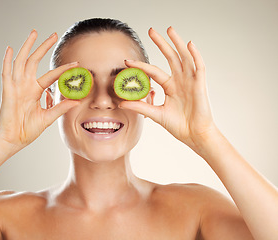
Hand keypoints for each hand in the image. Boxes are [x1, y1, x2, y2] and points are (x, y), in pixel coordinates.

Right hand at [0, 30, 78, 149]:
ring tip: (35, 33)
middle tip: (54, 34)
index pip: (51, 75)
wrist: (13, 140)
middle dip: (43, 47)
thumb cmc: (28, 130)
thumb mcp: (48, 117)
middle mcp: (26, 85)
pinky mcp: (8, 91)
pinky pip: (6, 73)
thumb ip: (60, 108)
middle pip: (35, 61)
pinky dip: (7, 61)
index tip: (76, 64)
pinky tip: (10, 49)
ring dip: (28, 47)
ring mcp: (16, 87)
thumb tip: (76, 101)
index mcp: (35, 91)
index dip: (62, 69)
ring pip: (22, 61)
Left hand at [120, 27, 216, 149]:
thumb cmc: (179, 125)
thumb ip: (140, 107)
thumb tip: (121, 103)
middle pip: (170, 57)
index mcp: (170, 86)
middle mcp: (180, 80)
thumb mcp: (155, 114)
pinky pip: (199, 66)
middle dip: (161, 43)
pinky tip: (189, 44)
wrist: (194, 135)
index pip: (154, 71)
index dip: (141, 66)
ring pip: (184, 57)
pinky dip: (195, 55)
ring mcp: (190, 81)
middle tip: (151, 30)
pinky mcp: (200, 84)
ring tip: (169, 29)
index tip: (127, 62)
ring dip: (177, 43)